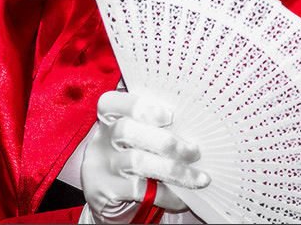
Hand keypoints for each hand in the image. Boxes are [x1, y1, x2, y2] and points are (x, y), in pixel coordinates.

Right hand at [81, 91, 209, 222]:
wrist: (106, 195)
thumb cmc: (130, 156)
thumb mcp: (134, 136)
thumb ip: (153, 126)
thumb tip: (195, 126)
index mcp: (108, 118)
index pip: (111, 102)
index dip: (138, 106)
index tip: (169, 115)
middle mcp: (101, 139)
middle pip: (127, 130)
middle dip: (165, 141)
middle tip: (194, 152)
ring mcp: (102, 167)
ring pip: (136, 161)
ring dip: (173, 170)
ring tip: (198, 178)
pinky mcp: (107, 192)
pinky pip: (141, 191)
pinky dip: (167, 194)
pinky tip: (183, 198)